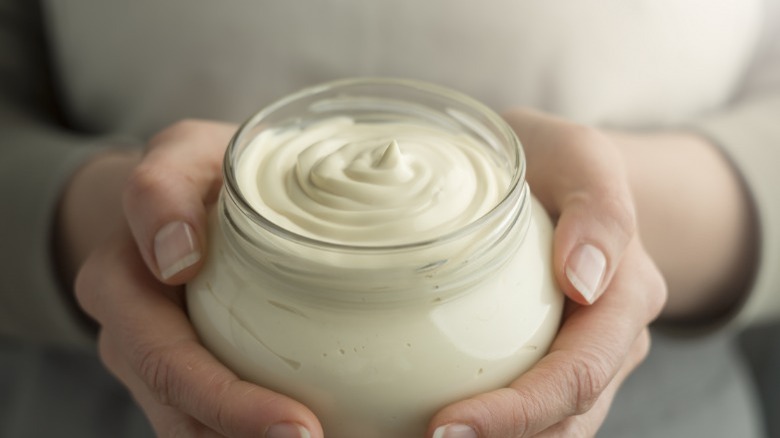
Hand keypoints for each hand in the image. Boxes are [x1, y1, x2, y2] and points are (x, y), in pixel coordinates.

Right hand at [74, 120, 322, 436]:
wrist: (181, 194)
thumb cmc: (193, 174)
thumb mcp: (178, 154)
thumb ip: (162, 188)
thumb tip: (176, 257)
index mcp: (119, 284)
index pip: (165, 359)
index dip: (226, 401)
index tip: (296, 422)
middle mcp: (129, 335)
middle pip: (182, 410)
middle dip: (246, 434)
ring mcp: (155, 360)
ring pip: (192, 428)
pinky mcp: (185, 371)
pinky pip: (210, 419)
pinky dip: (248, 429)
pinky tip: (310, 426)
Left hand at [428, 109, 666, 436]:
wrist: (563, 174)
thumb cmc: (563, 163)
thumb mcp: (583, 158)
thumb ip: (599, 210)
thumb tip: (582, 281)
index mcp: (626, 298)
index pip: (577, 376)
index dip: (517, 413)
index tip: (448, 425)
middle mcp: (613, 341)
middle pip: (564, 418)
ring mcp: (584, 355)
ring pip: (549, 427)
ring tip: (416, 437)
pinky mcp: (549, 357)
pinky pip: (527, 407)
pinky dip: (491, 425)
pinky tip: (428, 419)